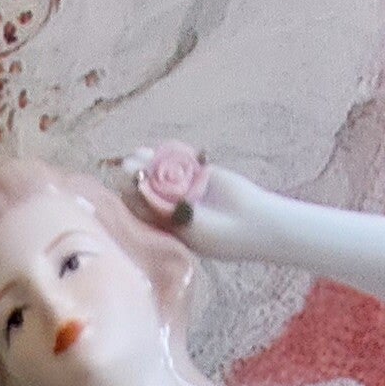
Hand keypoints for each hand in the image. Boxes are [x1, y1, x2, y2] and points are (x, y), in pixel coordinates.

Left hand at [122, 148, 271, 264]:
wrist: (256, 223)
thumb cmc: (222, 235)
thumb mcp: (190, 227)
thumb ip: (167, 210)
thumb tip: (142, 187)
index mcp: (164, 226)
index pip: (138, 209)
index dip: (130, 194)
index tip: (129, 181)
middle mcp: (170, 207)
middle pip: (144, 188)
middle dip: (136, 175)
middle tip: (131, 164)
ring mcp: (183, 188)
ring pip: (159, 172)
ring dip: (149, 161)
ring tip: (143, 153)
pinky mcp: (198, 173)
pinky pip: (179, 161)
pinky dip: (171, 153)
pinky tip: (164, 150)